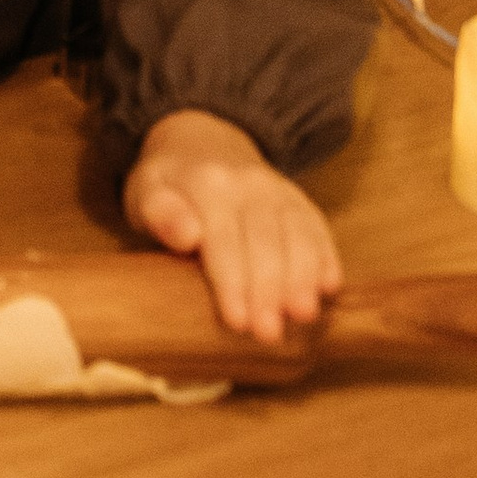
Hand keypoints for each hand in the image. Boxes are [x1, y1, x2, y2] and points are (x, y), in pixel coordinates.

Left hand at [124, 111, 339, 343]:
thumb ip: (160, 214)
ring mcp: (280, 190)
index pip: (223, 240)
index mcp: (207, 183)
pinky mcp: (299, 200)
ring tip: (304, 316)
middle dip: (269, 291)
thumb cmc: (169, 185)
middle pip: (265, 242)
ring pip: (298, 236)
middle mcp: (249, 182)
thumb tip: (187, 236)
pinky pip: (318, 227)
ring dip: (303, 279)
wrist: (202, 143)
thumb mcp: (146, 192)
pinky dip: (326, 258)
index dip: (233, 284)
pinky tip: (330, 288)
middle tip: (269, 334)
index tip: (237, 322)